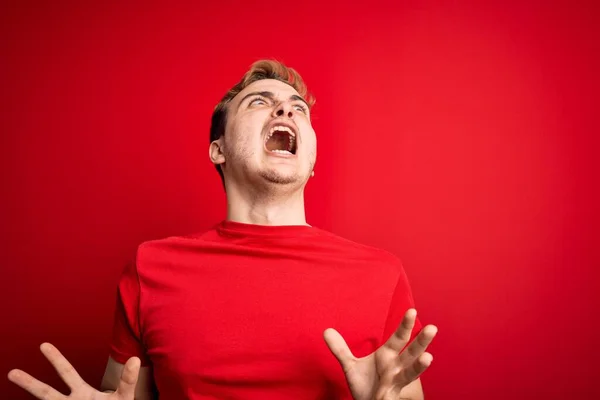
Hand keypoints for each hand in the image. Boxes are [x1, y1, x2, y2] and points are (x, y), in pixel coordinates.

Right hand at [7, 343, 139, 399]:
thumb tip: (135, 359)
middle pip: (47, 394)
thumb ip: (127, 380)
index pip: (67, 373)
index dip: (56, 360)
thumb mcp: (124, 396)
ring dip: (33, 390)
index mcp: (82, 394)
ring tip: (15, 381)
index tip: (43, 345)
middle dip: (30, 383)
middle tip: (11, 372)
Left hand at [324, 309, 436, 399]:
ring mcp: (395, 383)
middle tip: (433, 328)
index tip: (412, 311)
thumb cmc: (365, 385)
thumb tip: (326, 330)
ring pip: (411, 373)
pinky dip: (392, 394)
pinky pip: (392, 395)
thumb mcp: (350, 366)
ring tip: (429, 357)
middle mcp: (396, 367)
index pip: (399, 337)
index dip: (405, 325)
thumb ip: (340, 349)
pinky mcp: (389, 397)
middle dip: (421, 341)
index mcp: (388, 355)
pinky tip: (391, 392)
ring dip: (420, 366)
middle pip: (411, 352)